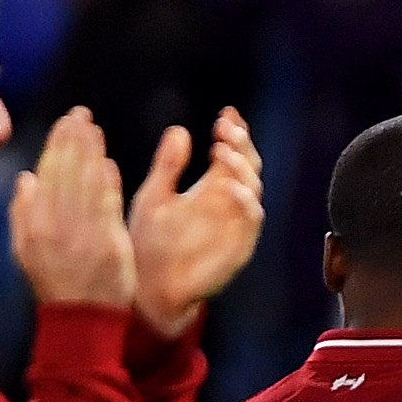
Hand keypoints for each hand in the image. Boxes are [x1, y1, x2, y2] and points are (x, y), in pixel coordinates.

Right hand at [9, 108, 137, 309]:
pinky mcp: (109, 244)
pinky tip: (107, 163)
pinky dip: (106, 183)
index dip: (56, 145)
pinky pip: (106, 206)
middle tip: (81, 115)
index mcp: (34, 223)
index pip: (46, 173)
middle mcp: (56, 225)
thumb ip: (22, 210)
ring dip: (90, 153)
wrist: (81, 317)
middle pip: (65, 173)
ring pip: (85, 184)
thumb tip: (26, 176)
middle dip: (73, 140)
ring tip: (94, 129)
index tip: (65, 122)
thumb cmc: (53, 281)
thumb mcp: (25, 249)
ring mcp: (83, 234)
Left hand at [127, 107, 264, 334]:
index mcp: (210, 188)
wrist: (149, 287)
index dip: (234, 132)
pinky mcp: (239, 244)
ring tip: (221, 151)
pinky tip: (228, 186)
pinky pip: (252, 219)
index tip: (227, 114)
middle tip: (226, 128)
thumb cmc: (148, 243)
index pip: (231, 153)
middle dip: (241, 143)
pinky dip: (245, 200)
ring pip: (253, 187)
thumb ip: (168, 166)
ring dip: (242, 166)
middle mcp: (228, 203)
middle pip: (248, 165)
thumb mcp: (154, 195)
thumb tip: (179, 130)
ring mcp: (236, 223)